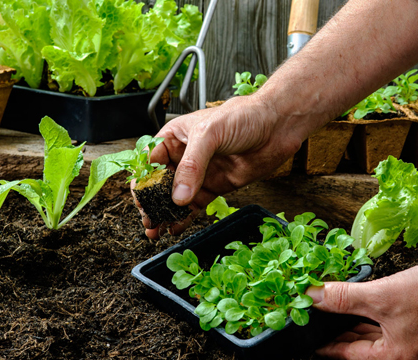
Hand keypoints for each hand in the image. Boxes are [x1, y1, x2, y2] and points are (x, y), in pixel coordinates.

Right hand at [134, 94, 307, 238]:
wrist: (277, 126)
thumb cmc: (243, 116)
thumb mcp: (210, 134)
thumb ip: (192, 165)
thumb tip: (178, 195)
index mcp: (175, 137)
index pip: (150, 161)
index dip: (143, 181)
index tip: (141, 199)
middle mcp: (184, 156)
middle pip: (159, 183)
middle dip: (151, 202)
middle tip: (148, 218)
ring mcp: (200, 173)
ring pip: (175, 198)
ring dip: (164, 214)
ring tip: (155, 229)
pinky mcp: (215, 187)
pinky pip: (194, 206)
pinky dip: (184, 218)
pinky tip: (174, 228)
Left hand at [306, 258, 417, 358]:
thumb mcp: (380, 295)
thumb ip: (343, 298)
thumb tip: (313, 297)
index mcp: (396, 359)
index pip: (349, 355)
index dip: (326, 344)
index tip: (309, 339)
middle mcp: (409, 359)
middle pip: (363, 349)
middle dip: (341, 333)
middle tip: (319, 322)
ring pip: (377, 339)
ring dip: (357, 326)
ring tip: (337, 313)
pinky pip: (391, 331)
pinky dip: (375, 321)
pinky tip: (363, 308)